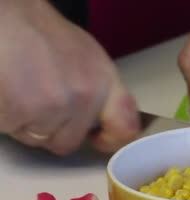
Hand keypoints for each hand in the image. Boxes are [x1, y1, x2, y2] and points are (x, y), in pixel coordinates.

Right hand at [0, 0, 140, 154]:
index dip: (111, 141)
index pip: (125, 128)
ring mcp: (54, 105)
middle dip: (51, 129)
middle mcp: (85, 95)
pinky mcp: (21, 111)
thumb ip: (99, 91)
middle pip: (69, 141)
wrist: (4, 16)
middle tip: (37, 99)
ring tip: (20, 90)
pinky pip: (13, 130)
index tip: (98, 139)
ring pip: (39, 139)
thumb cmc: (38, 32)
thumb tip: (102, 121)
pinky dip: (7, 117)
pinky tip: (7, 92)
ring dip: (26, 123)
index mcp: (104, 81)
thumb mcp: (86, 57)